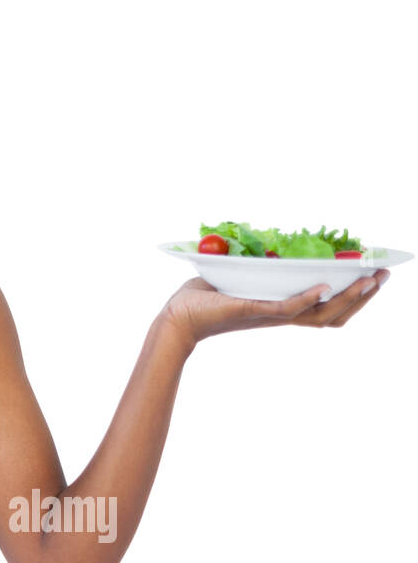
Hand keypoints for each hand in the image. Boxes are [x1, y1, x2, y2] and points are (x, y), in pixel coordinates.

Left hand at [162, 270, 389, 347]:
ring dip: (347, 297)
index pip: (329, 308)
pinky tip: (323, 287)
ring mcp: (269, 315)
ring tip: (369, 280)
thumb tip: (275, 244)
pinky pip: (286, 309)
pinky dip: (306, 299)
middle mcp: (281, 315)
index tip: (378, 275)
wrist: (177, 317)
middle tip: (384, 274)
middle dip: (364, 296)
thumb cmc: (206, 298)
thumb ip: (262, 267)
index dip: (356, 296)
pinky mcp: (252, 310)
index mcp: (283, 309)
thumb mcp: (242, 277)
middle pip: (335, 314)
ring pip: (319, 313)